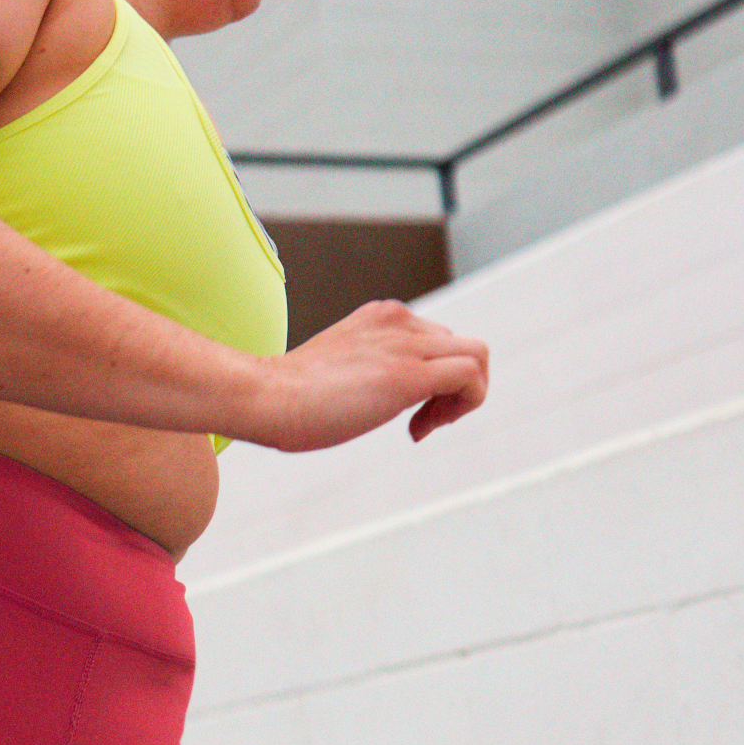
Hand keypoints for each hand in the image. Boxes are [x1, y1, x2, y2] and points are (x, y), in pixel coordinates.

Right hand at [247, 299, 489, 451]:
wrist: (265, 397)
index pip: (440, 339)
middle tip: (419, 421)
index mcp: (382, 316)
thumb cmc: (292, 394)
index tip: (407, 411)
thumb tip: (389, 391)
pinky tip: (421, 429)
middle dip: (452, 390)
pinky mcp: (408, 375)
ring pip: (478, 357)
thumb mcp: (344, 364)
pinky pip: (471, 377)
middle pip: (464, 347)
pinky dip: (463, 407)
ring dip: (464, 398)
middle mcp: (399, 321)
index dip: (435, 378)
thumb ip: (372, 364)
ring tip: (424, 424)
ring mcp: (405, 345)